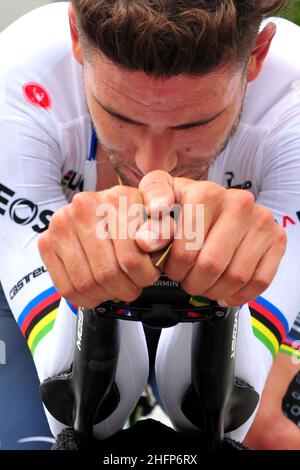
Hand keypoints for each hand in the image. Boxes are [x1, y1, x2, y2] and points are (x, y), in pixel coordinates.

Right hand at [38, 186, 165, 307]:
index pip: (131, 257)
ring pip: (87, 283)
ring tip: (117, 286)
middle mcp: (83, 208)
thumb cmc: (133, 217)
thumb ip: (162, 228)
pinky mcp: (47, 243)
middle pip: (108, 273)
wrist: (101, 210)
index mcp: (114, 199)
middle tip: (133, 285)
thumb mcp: (156, 217)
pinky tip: (99, 289)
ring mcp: (61, 225)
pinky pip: (67, 287)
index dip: (144, 276)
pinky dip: (87, 297)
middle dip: (127, 287)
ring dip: (107, 294)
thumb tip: (150, 242)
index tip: (148, 275)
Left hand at [136, 171, 286, 305]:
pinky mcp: (276, 239)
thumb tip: (147, 239)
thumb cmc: (184, 203)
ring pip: (235, 277)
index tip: (171, 267)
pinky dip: (239, 294)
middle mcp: (238, 203)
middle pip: (211, 266)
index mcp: (207, 193)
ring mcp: (260, 222)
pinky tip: (224, 289)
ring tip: (204, 283)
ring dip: (214, 290)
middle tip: (187, 279)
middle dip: (193, 282)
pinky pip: (260, 281)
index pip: (187, 250)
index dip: (174, 268)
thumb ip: (147, 213)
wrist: (216, 203)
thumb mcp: (158, 195)